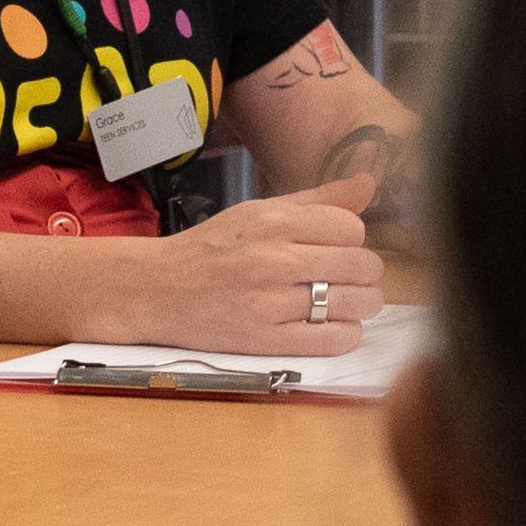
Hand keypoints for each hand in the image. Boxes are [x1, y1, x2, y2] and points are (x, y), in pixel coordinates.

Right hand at [110, 174, 382, 355]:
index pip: (350, 226)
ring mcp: (269, 303)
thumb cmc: (212, 249)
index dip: (354, 238)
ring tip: (348, 301)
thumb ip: (317, 200)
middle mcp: (273, 260)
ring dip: (362, 304)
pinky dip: (346, 334)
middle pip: (359, 265)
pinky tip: (333, 325)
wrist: (157, 290)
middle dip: (365, 272)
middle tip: (351, 277)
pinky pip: (332, 340)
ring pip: (353, 303)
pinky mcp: (265, 342)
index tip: (340, 246)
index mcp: (273, 222)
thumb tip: (369, 184)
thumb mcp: (259, 211)